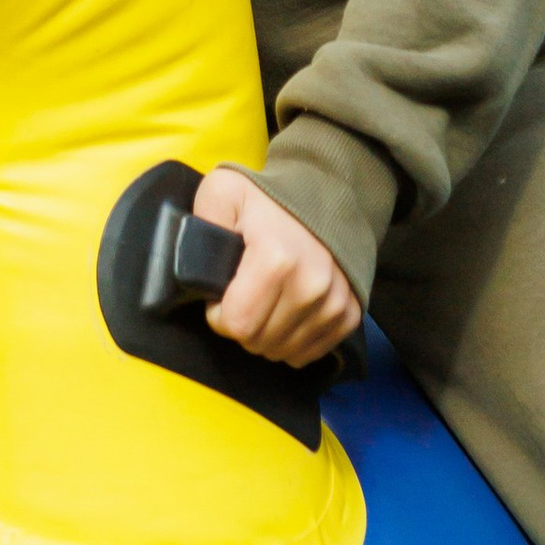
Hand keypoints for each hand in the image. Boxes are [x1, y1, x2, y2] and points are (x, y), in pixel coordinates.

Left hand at [193, 168, 361, 369]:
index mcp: (276, 260)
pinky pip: (312, 352)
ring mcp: (334, 300)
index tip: (223, 291)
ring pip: (284, 352)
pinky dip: (294, 342)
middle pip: (259, 342)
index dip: (219, 314)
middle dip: (243, 325)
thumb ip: (200, 224)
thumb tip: (195, 268)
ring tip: (266, 302)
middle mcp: (311, 285)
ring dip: (267, 335)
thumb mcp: (222, 193)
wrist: (323, 192)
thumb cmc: (267, 198)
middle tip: (244, 294)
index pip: (237, 325)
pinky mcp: (349, 311)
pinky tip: (286, 316)